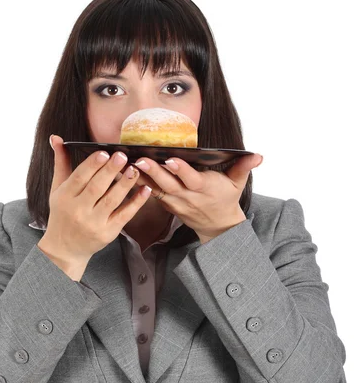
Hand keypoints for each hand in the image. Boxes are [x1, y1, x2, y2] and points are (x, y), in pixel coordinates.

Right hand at [38, 135, 150, 273]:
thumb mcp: (57, 189)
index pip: (79, 178)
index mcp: (65, 197)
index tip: (104, 153)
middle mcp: (78, 211)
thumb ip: (61, 162)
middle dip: (110, 171)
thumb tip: (56, 137)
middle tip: (123, 156)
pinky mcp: (108, 233)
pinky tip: (145, 190)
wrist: (65, 248)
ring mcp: (94, 223)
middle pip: (96, 188)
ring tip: (135, 169)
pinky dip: (136, 202)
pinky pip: (124, 215)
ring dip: (125, 184)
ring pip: (112, 201)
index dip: (92, 165)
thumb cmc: (62, 214)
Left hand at [133, 153, 263, 242]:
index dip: (181, 170)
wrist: (217, 226)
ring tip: (126, 165)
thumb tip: (258, 156)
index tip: (171, 160)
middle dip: (153, 172)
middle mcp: (187, 196)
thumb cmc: (226, 199)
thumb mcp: (238, 184)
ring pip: (155, 189)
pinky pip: (150, 193)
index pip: (191, 179)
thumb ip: (244, 167)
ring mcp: (174, 202)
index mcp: (204, 188)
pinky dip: (138, 184)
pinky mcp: (166, 204)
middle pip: (168, 184)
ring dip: (140, 177)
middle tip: (140, 160)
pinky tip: (125, 172)